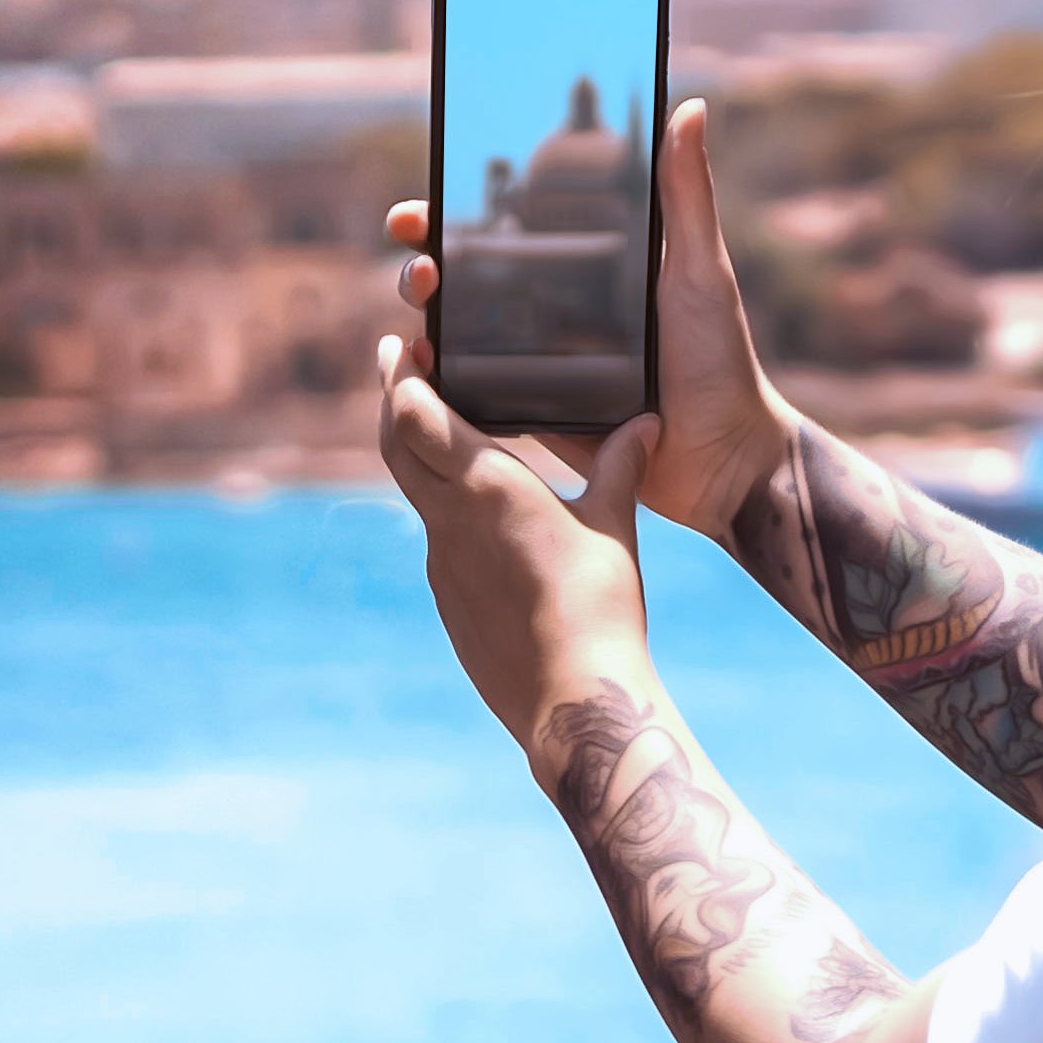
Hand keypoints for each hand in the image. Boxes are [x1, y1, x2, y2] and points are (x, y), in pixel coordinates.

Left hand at [374, 339, 658, 748]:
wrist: (572, 698)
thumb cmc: (599, 606)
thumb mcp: (614, 525)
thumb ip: (621, 467)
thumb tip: (647, 423)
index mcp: (486, 488)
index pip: (414, 414)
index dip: (400, 375)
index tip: (404, 344)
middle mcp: (450, 521)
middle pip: (396, 446)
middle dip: (394, 400)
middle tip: (405, 365)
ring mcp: (444, 564)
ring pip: (415, 493)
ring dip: (420, 453)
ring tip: (446, 426)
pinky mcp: (451, 601)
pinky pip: (439, 537)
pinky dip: (446, 505)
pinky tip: (482, 508)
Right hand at [386, 98, 792, 547]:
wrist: (721, 462)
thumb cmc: (719, 360)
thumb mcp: (698, 270)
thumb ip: (686, 195)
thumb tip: (690, 106)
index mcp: (584, 267)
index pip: (506, 227)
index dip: (456, 211)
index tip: (425, 201)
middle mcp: (550, 309)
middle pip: (466, 276)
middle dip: (425, 261)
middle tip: (419, 262)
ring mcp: (533, 363)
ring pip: (457, 331)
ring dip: (424, 315)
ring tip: (420, 308)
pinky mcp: (527, 414)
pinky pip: (469, 394)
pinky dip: (436, 381)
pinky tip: (419, 369)